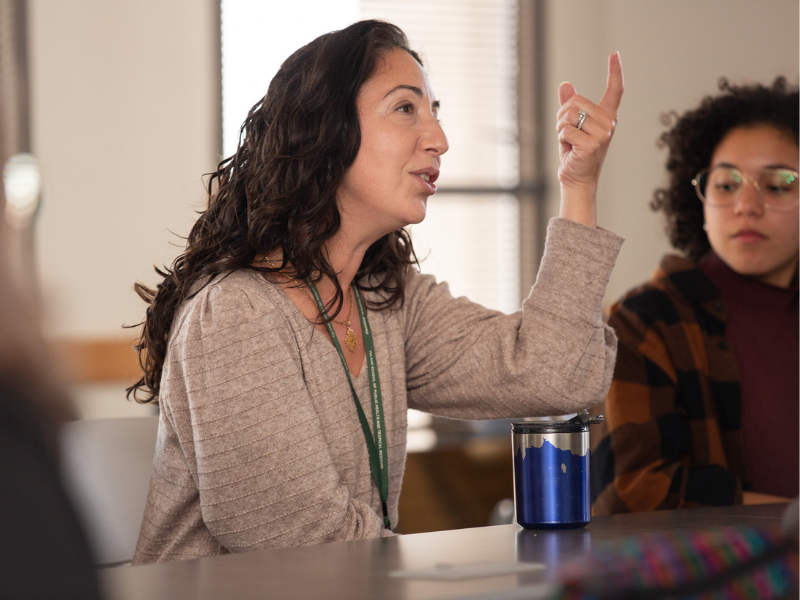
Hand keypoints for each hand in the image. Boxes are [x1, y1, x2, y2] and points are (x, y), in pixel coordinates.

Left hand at [556, 52, 623, 226]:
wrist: (576, 178)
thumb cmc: (575, 153)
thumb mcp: (571, 126)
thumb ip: (569, 105)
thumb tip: (565, 84)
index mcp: (607, 117)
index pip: (615, 91)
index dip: (615, 71)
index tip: (614, 54)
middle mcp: (609, 123)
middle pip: (575, 102)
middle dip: (562, 116)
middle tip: (568, 134)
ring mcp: (603, 134)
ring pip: (568, 116)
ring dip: (560, 129)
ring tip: (570, 142)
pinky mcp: (592, 144)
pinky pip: (566, 131)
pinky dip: (561, 140)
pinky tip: (570, 150)